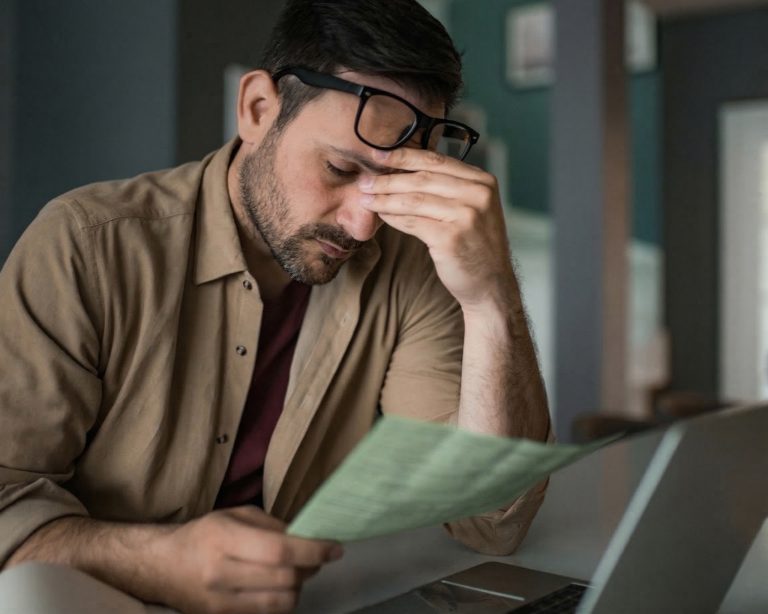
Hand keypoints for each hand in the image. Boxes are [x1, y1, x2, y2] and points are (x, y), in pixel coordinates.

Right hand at [158, 506, 342, 613]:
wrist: (163, 566)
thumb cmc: (205, 534)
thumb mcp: (236, 515)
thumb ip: (273, 526)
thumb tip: (308, 537)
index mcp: (224, 538)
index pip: (279, 551)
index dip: (313, 551)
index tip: (335, 548)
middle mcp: (220, 573)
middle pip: (285, 579)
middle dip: (311, 568)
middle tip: (317, 557)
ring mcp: (220, 602)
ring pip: (281, 602)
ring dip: (299, 587)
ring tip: (296, 572)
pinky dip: (282, 601)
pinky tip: (278, 587)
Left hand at [358, 148, 513, 311]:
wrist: (491, 283)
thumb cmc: (475, 244)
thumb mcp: (472, 207)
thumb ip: (449, 187)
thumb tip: (405, 169)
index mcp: (482, 181)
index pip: (436, 161)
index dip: (404, 156)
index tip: (379, 154)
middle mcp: (478, 194)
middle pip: (422, 179)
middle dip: (388, 179)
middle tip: (364, 181)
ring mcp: (466, 216)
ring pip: (414, 200)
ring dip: (385, 199)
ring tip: (365, 199)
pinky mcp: (451, 238)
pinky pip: (412, 223)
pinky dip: (393, 218)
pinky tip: (381, 216)